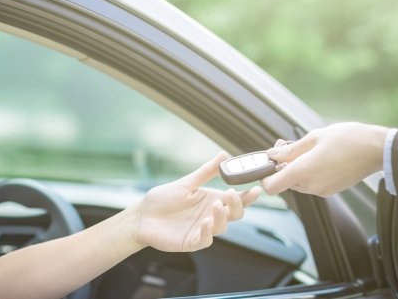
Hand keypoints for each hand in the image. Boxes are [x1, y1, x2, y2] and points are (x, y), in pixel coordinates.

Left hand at [134, 152, 260, 251]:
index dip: (248, 196)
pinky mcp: (192, 241)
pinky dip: (208, 231)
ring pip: (222, 226)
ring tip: (215, 205)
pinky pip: (205, 239)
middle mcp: (211, 215)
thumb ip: (206, 172)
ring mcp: (203, 229)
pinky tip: (206, 221)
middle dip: (237, 205)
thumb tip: (224, 155)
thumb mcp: (186, 183)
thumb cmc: (163, 199)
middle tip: (230, 195)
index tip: (255, 189)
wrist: (142, 216)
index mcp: (212, 200)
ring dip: (221, 216)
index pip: (236, 200)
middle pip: (234, 214)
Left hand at [261, 122, 388, 195]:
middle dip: (283, 166)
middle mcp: (310, 185)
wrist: (378, 150)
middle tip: (289, 146)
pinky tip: (320, 158)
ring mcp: (322, 190)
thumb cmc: (348, 139)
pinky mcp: (331, 191)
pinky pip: (311, 184)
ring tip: (308, 150)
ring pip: (297, 183)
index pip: (271, 187)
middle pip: (284, 182)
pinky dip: (310, 173)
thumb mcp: (314, 137)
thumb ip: (290, 149)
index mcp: (303, 171)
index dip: (265, 176)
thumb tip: (272, 155)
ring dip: (297, 169)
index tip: (269, 163)